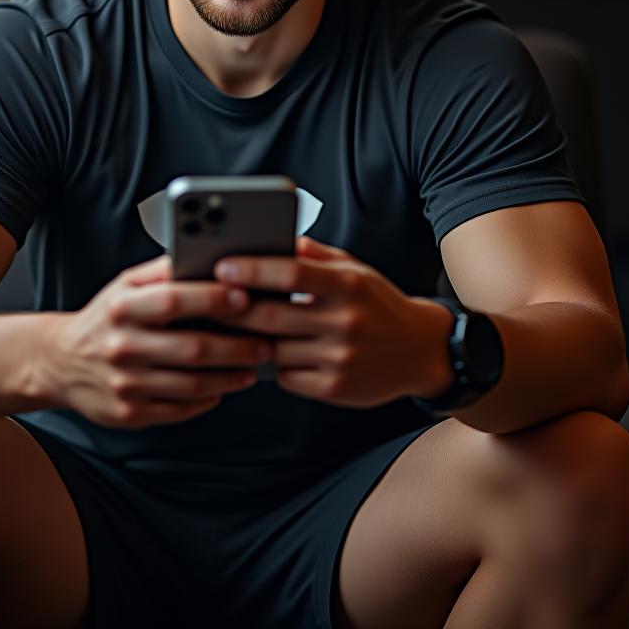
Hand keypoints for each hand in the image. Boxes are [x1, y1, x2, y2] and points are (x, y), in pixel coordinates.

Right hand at [43, 254, 274, 428]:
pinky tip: (225, 386)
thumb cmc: (107, 317)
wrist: (60, 361)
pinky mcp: (129, 414)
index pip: (173, 300)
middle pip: (191, 348)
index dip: (212, 298)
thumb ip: (163, 271)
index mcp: (122, 308)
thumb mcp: (125, 285)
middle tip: (267, 341)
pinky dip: (209, 398)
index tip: (246, 295)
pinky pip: (181, 408)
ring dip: (231, 376)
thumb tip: (207, 255)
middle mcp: (121, 346)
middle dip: (237, 346)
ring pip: (192, 384)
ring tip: (254, 364)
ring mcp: (125, 384)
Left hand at [212, 236, 450, 407]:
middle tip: (207, 300)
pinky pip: (285, 376)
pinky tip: (271, 351)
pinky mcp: (335, 389)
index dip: (252, 270)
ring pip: (273, 349)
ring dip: (248, 339)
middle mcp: (346, 322)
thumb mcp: (353, 269)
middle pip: (272, 316)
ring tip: (228, 326)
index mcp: (348, 285)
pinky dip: (273, 363)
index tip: (221, 266)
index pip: (291, 274)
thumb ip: (313, 254)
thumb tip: (271, 238)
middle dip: (233, 308)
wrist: (421, 350)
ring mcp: (340, 359)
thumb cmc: (376, 302)